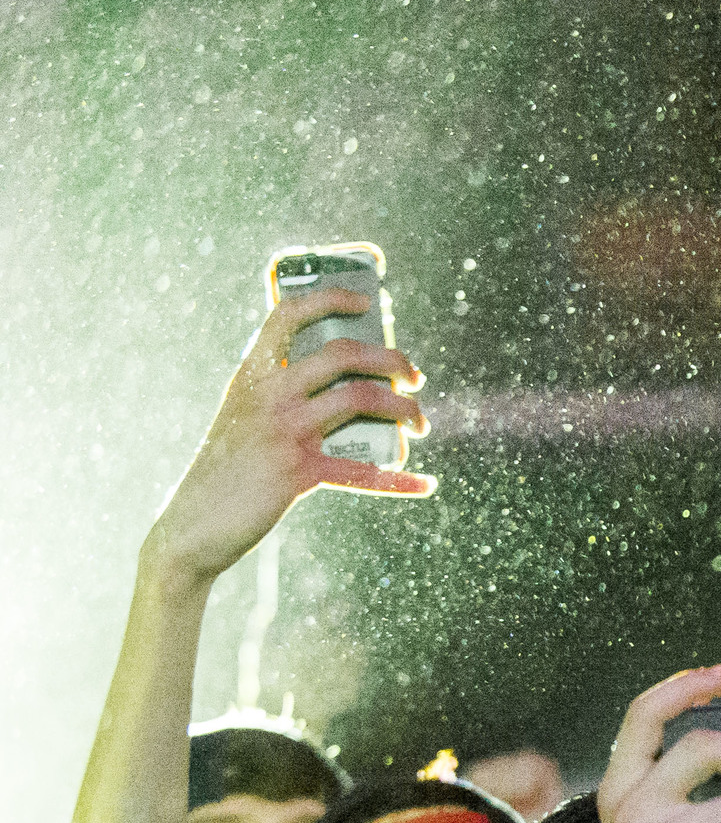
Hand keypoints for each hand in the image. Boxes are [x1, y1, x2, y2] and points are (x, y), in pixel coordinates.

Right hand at [148, 286, 431, 588]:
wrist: (193, 524)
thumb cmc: (227, 469)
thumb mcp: (242, 418)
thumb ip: (279, 397)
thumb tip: (345, 388)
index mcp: (252, 374)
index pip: (288, 314)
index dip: (330, 297)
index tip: (367, 301)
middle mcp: (268, 393)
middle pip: (344, 354)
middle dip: (392, 359)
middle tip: (413, 377)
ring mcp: (284, 430)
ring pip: (361, 398)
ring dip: (404, 408)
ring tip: (419, 423)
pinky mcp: (299, 472)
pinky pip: (363, 472)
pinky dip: (399, 480)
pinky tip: (425, 484)